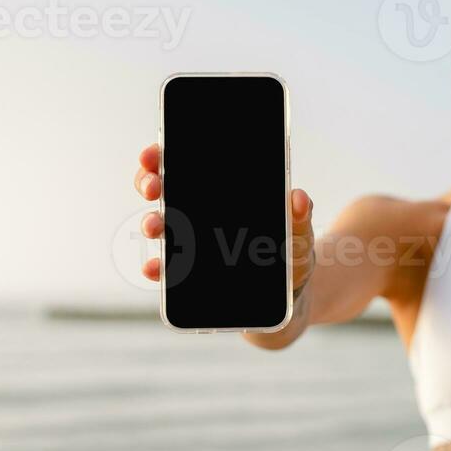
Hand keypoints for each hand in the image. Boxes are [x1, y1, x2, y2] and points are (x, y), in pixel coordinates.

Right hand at [132, 143, 314, 292]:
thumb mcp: (299, 234)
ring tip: (154, 226)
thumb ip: (301, 216)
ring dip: (151, 222)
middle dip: (150, 182)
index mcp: (222, 194)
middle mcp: (199, 213)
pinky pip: (166, 269)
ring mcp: (191, 243)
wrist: (289, 297)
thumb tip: (297, 196)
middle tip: (155, 187)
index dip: (163, 154)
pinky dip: (156, 268)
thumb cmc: (291, 256)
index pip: (185, 163)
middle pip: (163, 188)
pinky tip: (155, 267)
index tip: (154, 154)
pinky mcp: (189, 275)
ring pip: (159, 225)